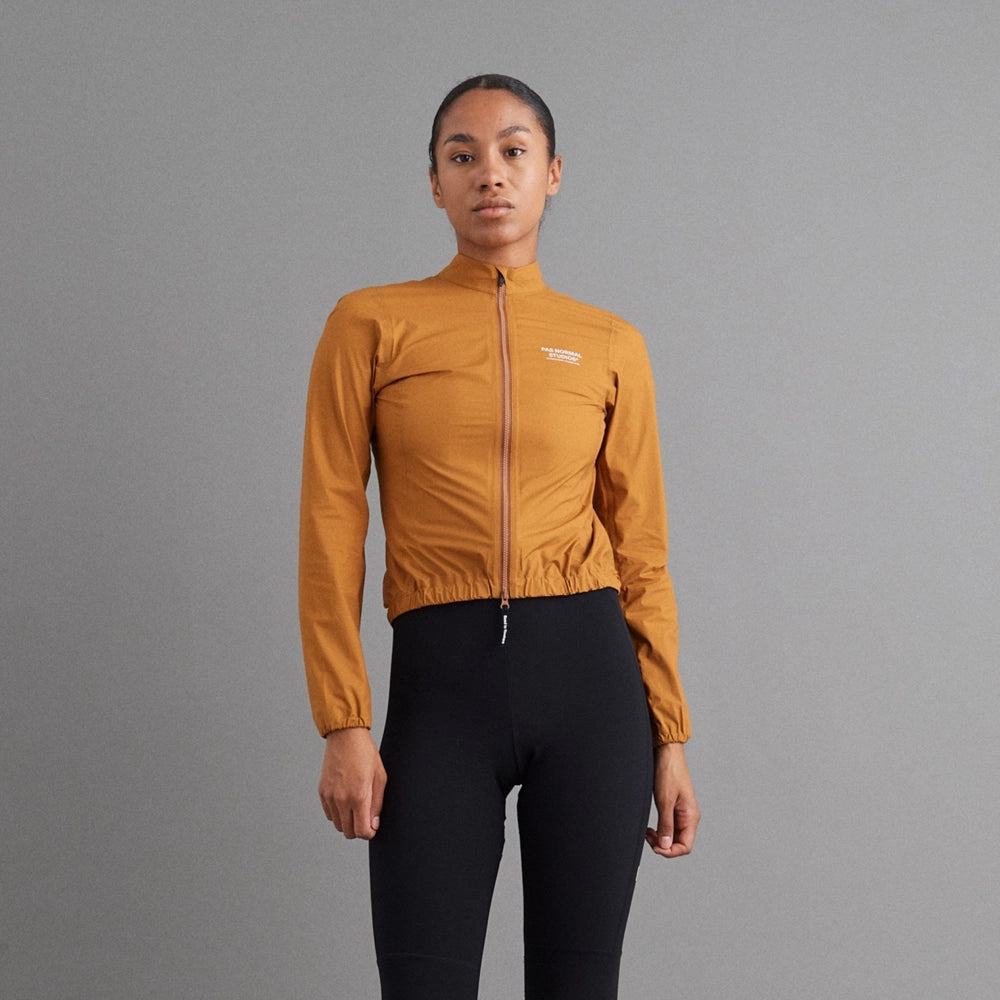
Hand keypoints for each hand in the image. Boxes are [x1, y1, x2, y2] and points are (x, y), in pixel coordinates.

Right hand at [318, 727, 386, 839]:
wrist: (346, 737)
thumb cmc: (365, 753)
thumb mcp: (380, 778)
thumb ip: (377, 805)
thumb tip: (374, 825)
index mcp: (359, 796)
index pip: (361, 831)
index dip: (369, 833)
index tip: (372, 827)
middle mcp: (341, 799)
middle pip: (348, 832)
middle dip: (359, 829)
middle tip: (366, 817)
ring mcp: (329, 796)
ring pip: (337, 825)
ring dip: (347, 822)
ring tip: (356, 807)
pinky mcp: (322, 792)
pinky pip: (329, 814)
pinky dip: (337, 813)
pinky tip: (345, 800)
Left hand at [645, 742, 699, 857]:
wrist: (667, 753)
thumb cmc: (669, 772)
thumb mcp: (665, 801)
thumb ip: (666, 825)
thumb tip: (665, 846)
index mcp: (691, 817)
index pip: (685, 846)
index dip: (670, 851)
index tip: (655, 847)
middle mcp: (689, 817)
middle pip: (679, 843)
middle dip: (663, 845)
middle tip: (648, 837)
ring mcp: (682, 812)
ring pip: (673, 835)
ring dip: (661, 838)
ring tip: (648, 833)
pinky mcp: (675, 807)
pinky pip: (670, 826)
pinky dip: (660, 830)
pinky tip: (651, 827)